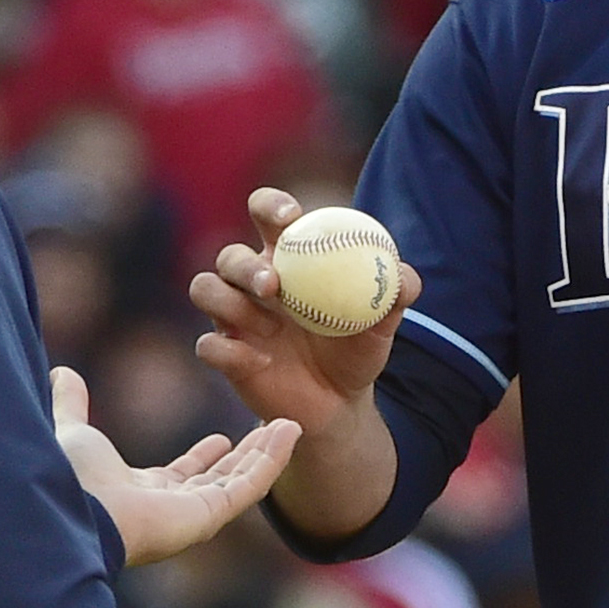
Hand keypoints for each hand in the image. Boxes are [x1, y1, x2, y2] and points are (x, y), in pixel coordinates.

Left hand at [50, 365, 297, 567]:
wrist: (73, 506)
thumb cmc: (68, 477)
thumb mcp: (73, 430)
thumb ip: (71, 406)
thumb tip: (61, 374)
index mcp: (142, 493)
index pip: (182, 476)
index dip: (203, 458)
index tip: (222, 438)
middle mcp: (171, 508)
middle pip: (220, 480)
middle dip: (247, 456)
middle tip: (270, 430)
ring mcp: (194, 515)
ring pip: (242, 481)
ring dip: (267, 455)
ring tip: (291, 426)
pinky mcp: (209, 516)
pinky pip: (249, 486)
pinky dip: (272, 459)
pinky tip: (289, 431)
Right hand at [190, 190, 421, 438]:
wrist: (338, 403)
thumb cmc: (356, 348)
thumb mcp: (383, 323)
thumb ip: (395, 294)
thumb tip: (403, 275)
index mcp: (287, 258)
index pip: (266, 213)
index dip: (270, 205)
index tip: (289, 217)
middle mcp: (252, 282)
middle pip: (228, 255)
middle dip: (244, 265)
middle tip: (273, 286)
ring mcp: (233, 317)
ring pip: (204, 289)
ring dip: (229, 303)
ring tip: (269, 328)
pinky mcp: (225, 353)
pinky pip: (208, 344)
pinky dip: (227, 349)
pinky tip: (260, 360)